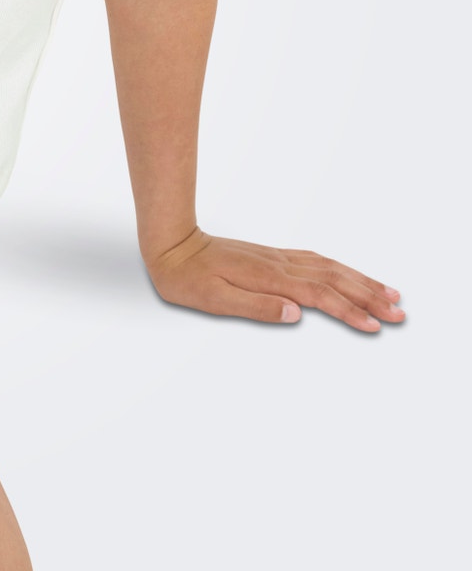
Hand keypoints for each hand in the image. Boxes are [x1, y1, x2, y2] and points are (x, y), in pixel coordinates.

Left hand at [145, 226, 405, 332]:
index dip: (349, 311)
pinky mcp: (272, 256)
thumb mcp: (214, 300)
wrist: (170, 245)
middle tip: (399, 313)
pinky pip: (315, 260)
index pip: (319, 296)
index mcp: (268, 278)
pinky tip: (349, 274)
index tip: (374, 326)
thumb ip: (256, 307)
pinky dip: (339, 268)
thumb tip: (295, 313)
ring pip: (329, 268)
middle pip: (334, 280)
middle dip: (368, 296)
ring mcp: (277, 258)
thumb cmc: (187, 278)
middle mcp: (278, 264)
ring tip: (388, 293)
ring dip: (360, 280)